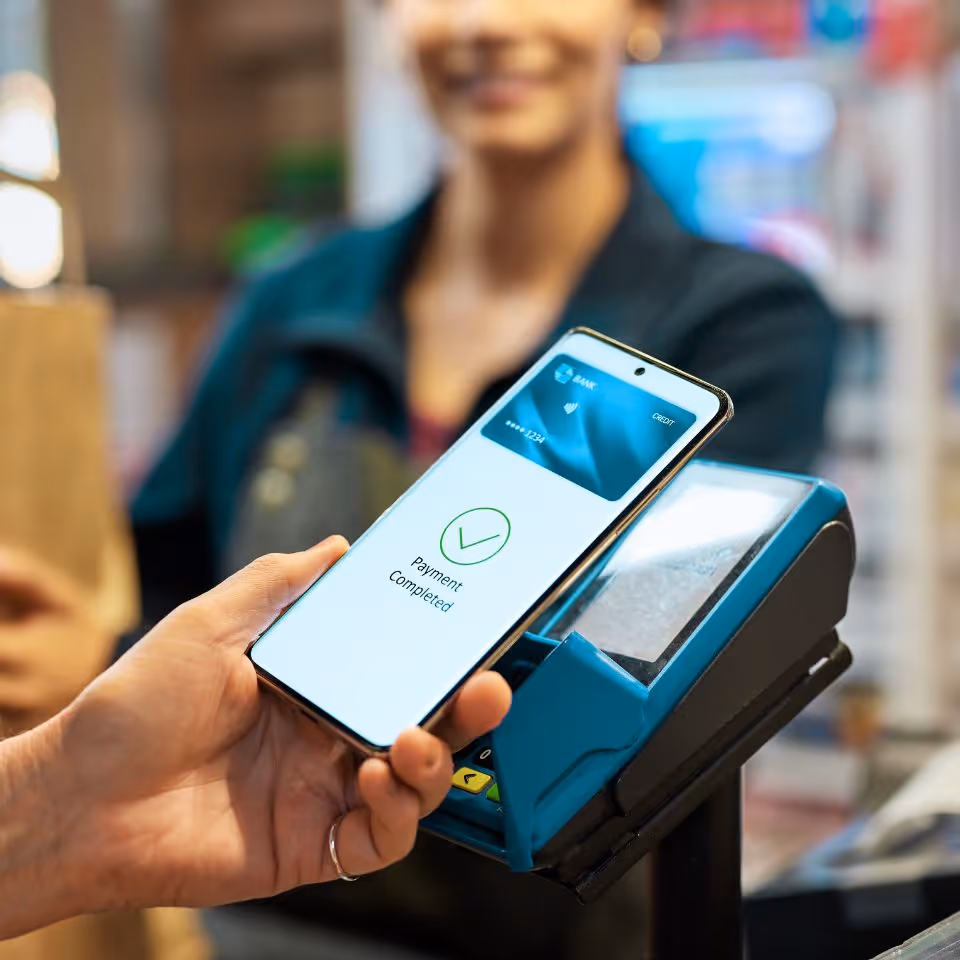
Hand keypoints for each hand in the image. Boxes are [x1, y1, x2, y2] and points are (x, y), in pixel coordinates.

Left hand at [0, 538, 510, 938]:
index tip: (471, 632)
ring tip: (412, 739)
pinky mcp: (309, 845)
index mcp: (315, 685)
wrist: (79, 795)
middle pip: (423, 726)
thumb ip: (278, 584)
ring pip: (414, 786)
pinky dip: (394, 814)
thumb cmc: (137, 704)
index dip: (439, 656)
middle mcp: (328, 738)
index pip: (397, 669)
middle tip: (489, 685)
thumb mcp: (211, 623)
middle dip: (466, 710)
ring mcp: (322, 793)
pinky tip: (376, 780)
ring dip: (433, 763)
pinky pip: (378, 840)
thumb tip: (339, 548)